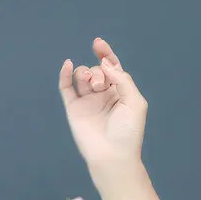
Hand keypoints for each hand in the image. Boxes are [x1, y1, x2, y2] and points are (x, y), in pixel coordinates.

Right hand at [58, 38, 147, 172]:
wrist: (111, 155)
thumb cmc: (128, 132)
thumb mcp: (135, 102)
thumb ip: (123, 79)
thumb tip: (106, 63)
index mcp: (122, 93)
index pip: (113, 68)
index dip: (106, 54)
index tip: (98, 43)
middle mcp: (104, 95)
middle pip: (98, 70)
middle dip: (98, 71)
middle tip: (100, 85)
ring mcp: (88, 101)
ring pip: (82, 76)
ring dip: (85, 73)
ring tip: (91, 84)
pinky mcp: (74, 108)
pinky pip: (66, 87)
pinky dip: (65, 74)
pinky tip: (69, 65)